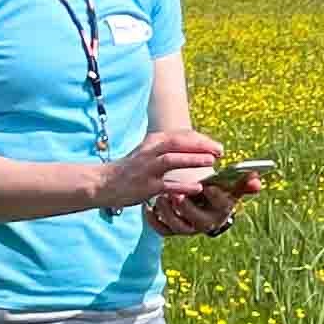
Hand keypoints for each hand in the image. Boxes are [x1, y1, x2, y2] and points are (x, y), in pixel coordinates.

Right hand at [98, 128, 224, 217]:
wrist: (104, 182)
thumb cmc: (132, 168)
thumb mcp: (150, 152)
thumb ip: (170, 148)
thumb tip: (196, 145)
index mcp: (154, 141)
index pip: (181, 135)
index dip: (201, 139)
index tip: (217, 146)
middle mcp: (150, 151)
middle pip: (178, 143)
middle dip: (201, 145)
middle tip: (220, 151)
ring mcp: (147, 169)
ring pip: (171, 160)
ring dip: (192, 159)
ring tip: (211, 161)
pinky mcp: (145, 186)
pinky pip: (166, 186)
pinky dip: (182, 186)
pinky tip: (197, 188)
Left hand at [146, 163, 254, 235]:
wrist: (200, 199)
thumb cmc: (216, 188)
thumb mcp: (232, 185)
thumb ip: (244, 182)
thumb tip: (257, 180)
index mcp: (222, 210)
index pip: (222, 205)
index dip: (216, 197)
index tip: (209, 186)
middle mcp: (205, 222)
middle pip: (198, 221)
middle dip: (187, 208)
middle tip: (177, 194)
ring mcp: (188, 227)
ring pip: (177, 227)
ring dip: (168, 213)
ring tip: (161, 196)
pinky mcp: (171, 228)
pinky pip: (161, 229)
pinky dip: (154, 220)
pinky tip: (149, 205)